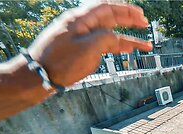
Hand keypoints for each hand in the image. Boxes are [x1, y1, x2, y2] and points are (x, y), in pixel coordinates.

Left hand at [27, 2, 152, 86]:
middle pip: (109, 18)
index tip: (141, 14)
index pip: (107, 8)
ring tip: (144, 44)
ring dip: (127, 39)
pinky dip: (116, 47)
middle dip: (129, 21)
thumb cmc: (59, 63)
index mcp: (80, 19)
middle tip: (144, 23)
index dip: (126, 10)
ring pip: (108, 34)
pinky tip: (127, 50)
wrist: (37, 76)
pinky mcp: (79, 50)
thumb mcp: (87, 50)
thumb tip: (116, 38)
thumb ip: (106, 39)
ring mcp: (80, 38)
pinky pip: (102, 45)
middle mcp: (81, 26)